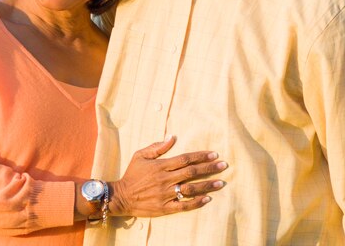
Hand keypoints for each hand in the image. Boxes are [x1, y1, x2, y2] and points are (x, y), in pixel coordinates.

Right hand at [109, 135, 226, 217]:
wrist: (121, 196)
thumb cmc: (132, 174)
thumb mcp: (140, 156)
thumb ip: (156, 147)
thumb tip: (172, 137)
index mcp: (160, 166)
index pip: (185, 159)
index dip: (201, 156)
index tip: (214, 154)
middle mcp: (165, 179)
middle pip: (191, 172)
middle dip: (209, 168)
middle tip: (224, 165)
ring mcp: (165, 194)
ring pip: (191, 188)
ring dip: (207, 185)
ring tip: (221, 182)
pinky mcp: (165, 207)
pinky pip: (184, 205)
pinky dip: (196, 202)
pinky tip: (208, 199)